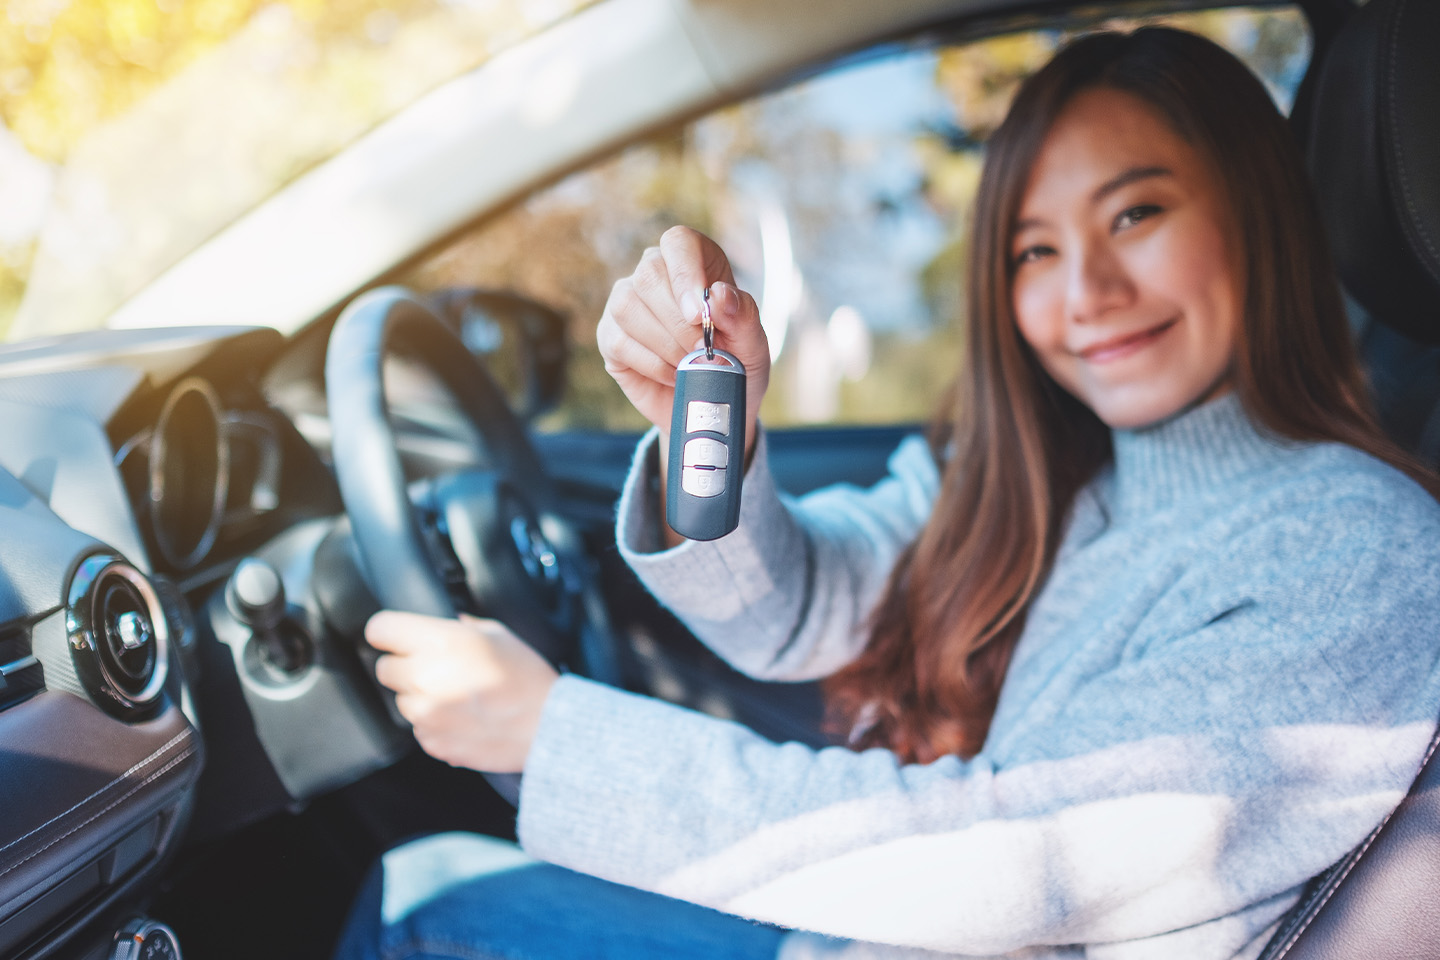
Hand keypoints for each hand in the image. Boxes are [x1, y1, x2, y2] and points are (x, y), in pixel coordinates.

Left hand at [366, 610, 557, 773]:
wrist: (546, 726)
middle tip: (436, 668)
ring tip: (456, 696)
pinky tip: (462, 717)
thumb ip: (464, 626)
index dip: (389, 632)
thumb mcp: (499, 634)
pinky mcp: (432, 742)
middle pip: (384, 668)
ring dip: (420, 697)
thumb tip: (447, 624)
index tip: (397, 637)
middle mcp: (424, 678)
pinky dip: (433, 723)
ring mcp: (425, 714)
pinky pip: (418, 728)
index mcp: (439, 642)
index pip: (380, 629)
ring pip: (401, 701)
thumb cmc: (527, 678)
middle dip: (406, 666)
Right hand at [596, 225, 769, 460]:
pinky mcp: (610, 336)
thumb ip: (743, 316)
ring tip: (690, 365)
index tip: (699, 313)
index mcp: (695, 261)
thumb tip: (718, 295)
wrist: (713, 406)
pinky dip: (652, 364)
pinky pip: (620, 342)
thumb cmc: (736, 365)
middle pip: (649, 274)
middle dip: (678, 321)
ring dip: (665, 343)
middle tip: (703, 350)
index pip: (679, 243)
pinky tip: (673, 375)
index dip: (686, 272)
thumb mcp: (754, 344)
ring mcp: (627, 303)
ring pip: (628, 307)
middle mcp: (655, 273)